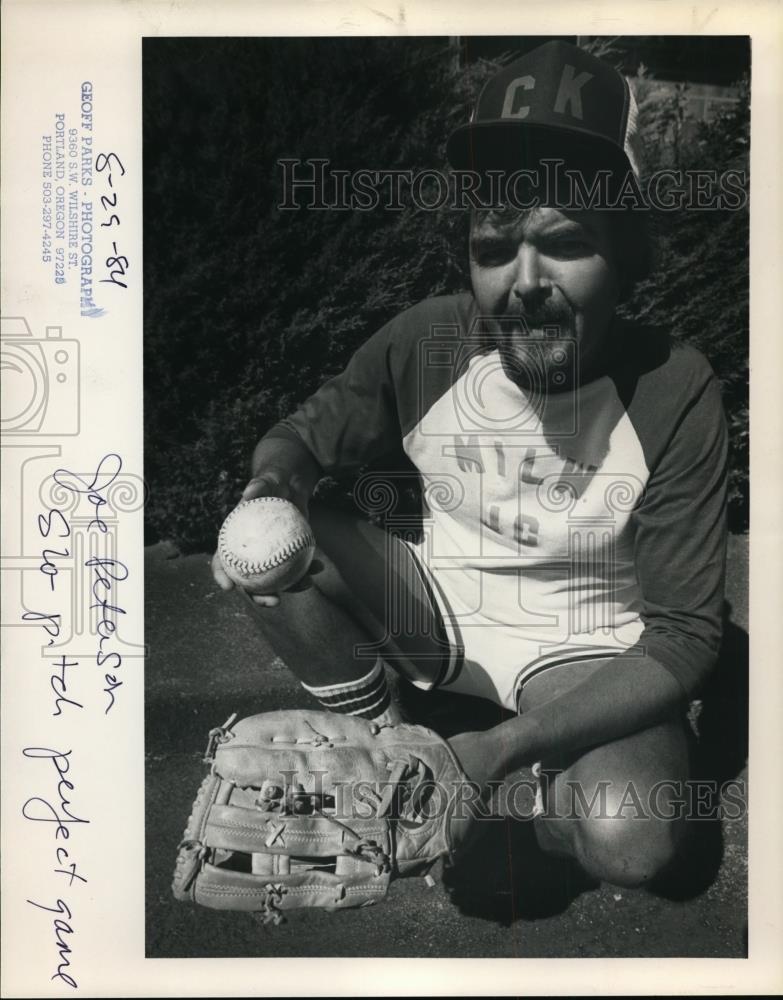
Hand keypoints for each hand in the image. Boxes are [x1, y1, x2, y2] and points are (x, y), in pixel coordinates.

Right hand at [211, 470, 311, 607]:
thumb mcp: (267, 481)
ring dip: (290, 588)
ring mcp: (268, 557)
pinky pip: (294, 569)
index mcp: (234, 539)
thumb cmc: (273, 482)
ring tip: (307, 584)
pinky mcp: (286, 556)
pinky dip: (306, 570)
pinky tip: (319, 567)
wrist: (290, 486)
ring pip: (274, 581)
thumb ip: (259, 485)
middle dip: (258, 596)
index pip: (222, 559)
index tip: (227, 587)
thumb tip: (250, 492)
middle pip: (247, 580)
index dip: (221, 575)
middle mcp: (249, 553)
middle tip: (273, 602)